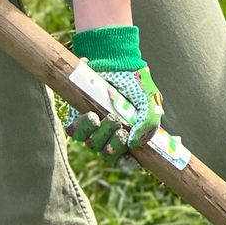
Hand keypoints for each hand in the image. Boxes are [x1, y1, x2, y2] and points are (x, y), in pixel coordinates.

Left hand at [65, 25, 164, 159]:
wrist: (116, 61)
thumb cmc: (136, 82)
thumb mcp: (150, 102)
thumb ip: (149, 123)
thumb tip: (134, 144)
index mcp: (130, 134)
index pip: (127, 159)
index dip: (127, 163)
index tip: (129, 158)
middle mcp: (111, 134)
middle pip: (108, 154)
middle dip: (114, 144)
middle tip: (120, 128)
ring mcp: (95, 127)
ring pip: (91, 144)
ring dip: (100, 134)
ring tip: (108, 116)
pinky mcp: (79, 117)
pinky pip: (75, 132)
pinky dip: (83, 127)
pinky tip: (92, 115)